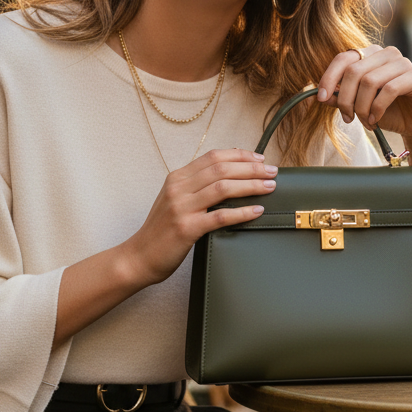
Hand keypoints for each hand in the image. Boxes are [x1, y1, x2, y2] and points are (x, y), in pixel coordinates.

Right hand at [124, 148, 276, 283]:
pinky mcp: (187, 228)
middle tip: (272, 172)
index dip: (240, 155)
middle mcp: (179, 188)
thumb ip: (195, 186)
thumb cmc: (161, 230)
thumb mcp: (175, 200)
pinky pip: (220, 216)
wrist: (139, 257)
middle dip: (251, 168)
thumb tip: (228, 176)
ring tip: (269, 187)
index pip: (213, 157)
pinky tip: (257, 211)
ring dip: (251, 186)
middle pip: (221, 169)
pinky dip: (241, 212)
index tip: (260, 158)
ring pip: (223, 188)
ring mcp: (182, 208)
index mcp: (177, 178)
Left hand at [315, 45, 411, 143]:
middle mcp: (386, 53)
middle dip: (346, 99)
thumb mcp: (358, 105)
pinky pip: (389, 89)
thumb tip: (319, 95)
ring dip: (362, 107)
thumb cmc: (388, 112)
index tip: (321, 98)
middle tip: (347, 118)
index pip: (343, 59)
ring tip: (365, 121)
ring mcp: (403, 63)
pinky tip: (376, 119)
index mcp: (370, 55)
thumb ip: (340, 98)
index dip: (329, 78)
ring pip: (370, 81)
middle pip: (354, 71)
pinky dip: (377, 108)